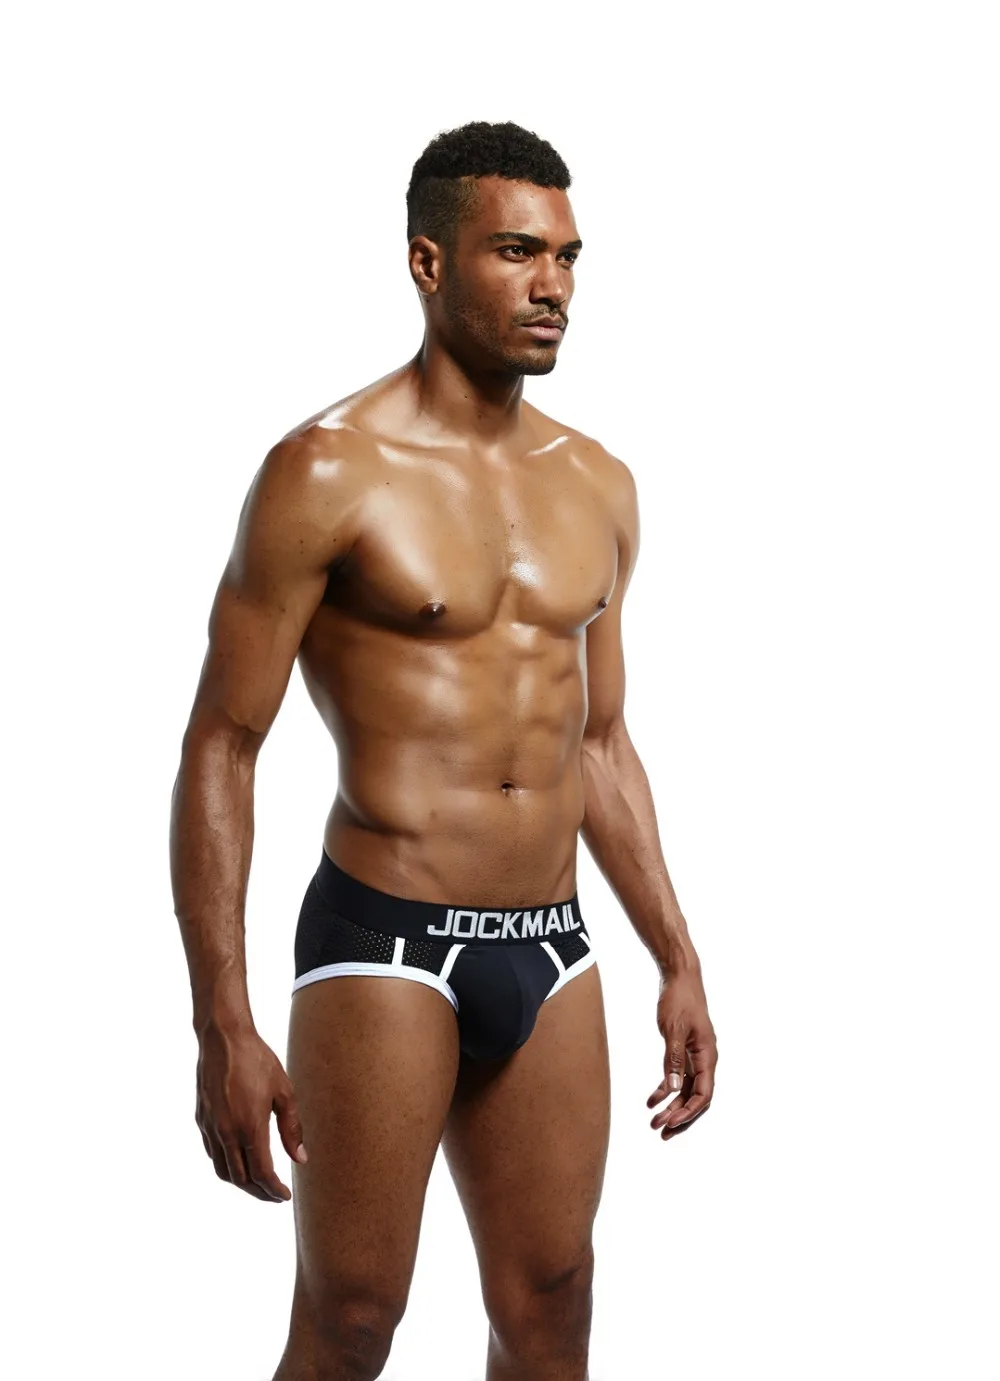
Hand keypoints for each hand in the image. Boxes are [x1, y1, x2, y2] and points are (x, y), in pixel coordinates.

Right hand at [195, 1022, 306, 1200]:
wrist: (223, 1038)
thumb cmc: (258, 1060)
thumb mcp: (284, 1091)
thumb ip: (292, 1128)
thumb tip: (300, 1159)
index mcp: (249, 1127)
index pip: (261, 1174)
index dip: (273, 1190)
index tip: (284, 1196)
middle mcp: (226, 1133)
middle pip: (241, 1179)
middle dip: (258, 1192)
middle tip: (274, 1195)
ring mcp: (210, 1128)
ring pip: (223, 1171)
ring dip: (241, 1183)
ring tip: (258, 1183)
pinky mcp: (201, 1120)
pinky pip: (212, 1154)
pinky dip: (226, 1165)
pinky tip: (239, 1160)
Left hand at [647, 965, 716, 1140]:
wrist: (679, 976)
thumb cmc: (679, 999)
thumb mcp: (673, 1029)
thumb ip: (673, 1059)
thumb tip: (673, 1089)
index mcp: (708, 1055)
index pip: (704, 1094)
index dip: (688, 1112)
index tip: (670, 1123)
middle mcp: (705, 1059)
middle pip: (696, 1097)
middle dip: (679, 1116)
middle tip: (660, 1132)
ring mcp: (695, 1056)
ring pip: (686, 1090)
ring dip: (671, 1107)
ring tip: (653, 1122)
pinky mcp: (684, 1050)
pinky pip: (677, 1077)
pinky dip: (665, 1089)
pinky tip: (651, 1100)